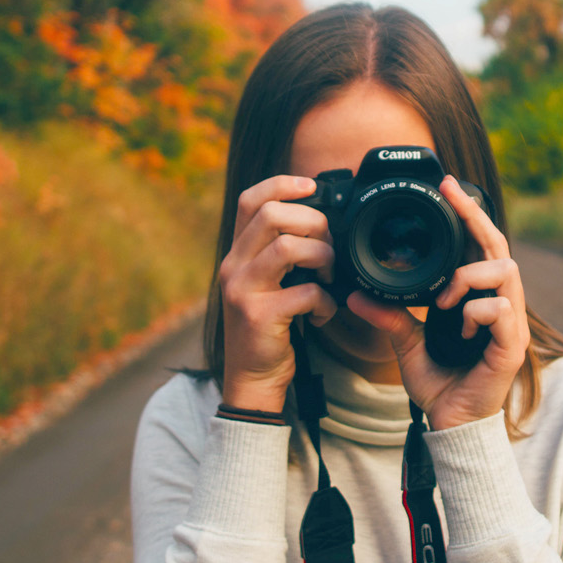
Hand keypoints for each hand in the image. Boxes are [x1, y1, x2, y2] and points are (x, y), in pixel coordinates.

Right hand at [219, 175, 338, 412]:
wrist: (252, 378)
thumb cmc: (269, 327)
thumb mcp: (266, 283)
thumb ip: (281, 254)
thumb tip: (322, 224)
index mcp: (237, 253)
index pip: (250, 199)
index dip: (281, 184)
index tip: (312, 186)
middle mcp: (233, 266)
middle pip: (271, 215)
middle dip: (313, 223)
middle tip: (328, 247)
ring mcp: (243, 290)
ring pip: (289, 248)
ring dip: (322, 257)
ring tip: (329, 276)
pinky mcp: (260, 316)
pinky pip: (305, 292)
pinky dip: (324, 301)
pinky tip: (323, 313)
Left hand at [347, 175, 529, 430]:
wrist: (451, 426)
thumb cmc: (439, 384)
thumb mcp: (406, 343)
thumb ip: (389, 316)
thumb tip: (356, 293)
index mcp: (478, 299)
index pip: (480, 246)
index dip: (468, 213)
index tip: (447, 186)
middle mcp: (499, 305)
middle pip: (499, 247)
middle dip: (476, 217)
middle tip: (452, 196)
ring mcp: (511, 324)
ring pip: (504, 272)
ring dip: (468, 278)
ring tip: (443, 301)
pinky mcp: (513, 346)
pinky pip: (500, 310)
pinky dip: (473, 312)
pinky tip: (457, 329)